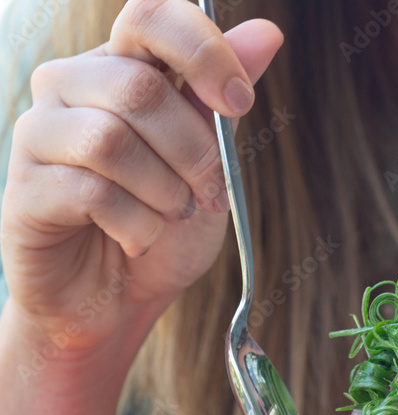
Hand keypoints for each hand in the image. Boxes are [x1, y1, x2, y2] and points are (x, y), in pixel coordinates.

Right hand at [0, 0, 282, 356]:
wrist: (118, 298)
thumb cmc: (164, 222)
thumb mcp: (211, 159)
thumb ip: (224, 98)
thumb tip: (267, 33)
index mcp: (122, 68)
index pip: (151, 17)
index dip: (203, 52)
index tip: (239, 103)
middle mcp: (71, 86)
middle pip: (138, 88)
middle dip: (195, 153)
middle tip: (209, 195)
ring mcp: (39, 133)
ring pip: (111, 139)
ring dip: (164, 192)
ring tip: (169, 216)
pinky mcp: (24, 188)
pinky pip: (89, 192)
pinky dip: (135, 225)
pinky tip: (138, 238)